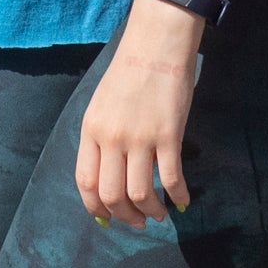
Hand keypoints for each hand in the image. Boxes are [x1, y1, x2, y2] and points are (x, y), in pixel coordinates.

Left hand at [78, 0, 202, 227]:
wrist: (155, 45)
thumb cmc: (128, 72)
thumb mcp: (101, 105)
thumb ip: (101, 137)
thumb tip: (106, 173)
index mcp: (91, 130)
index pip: (85, 182)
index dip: (96, 207)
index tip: (107, 218)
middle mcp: (111, 138)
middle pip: (111, 194)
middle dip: (124, 216)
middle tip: (137, 222)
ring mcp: (139, 138)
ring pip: (140, 193)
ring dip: (150, 212)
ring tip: (158, 214)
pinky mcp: (168, 135)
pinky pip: (171, 178)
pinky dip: (177, 196)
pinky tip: (182, 201)